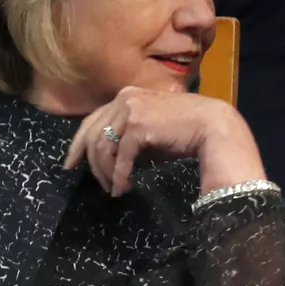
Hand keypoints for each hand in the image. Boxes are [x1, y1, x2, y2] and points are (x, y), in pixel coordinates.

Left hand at [63, 86, 267, 196]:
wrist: (213, 127)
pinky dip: (119, 176)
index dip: (79, 144)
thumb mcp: (152, 131)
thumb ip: (130, 138)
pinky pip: (120, 157)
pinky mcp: (138, 125)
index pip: (92, 120)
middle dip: (90, 163)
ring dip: (106, 173)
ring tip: (114, 188)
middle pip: (93, 134)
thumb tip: (112, 161)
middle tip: (93, 183)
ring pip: (103, 147)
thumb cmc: (187, 131)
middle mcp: (124, 98)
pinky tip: (122, 189)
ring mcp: (130, 110)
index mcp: (126, 96)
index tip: (71, 163)